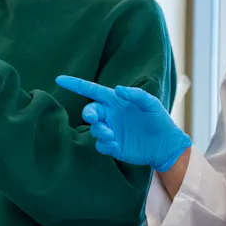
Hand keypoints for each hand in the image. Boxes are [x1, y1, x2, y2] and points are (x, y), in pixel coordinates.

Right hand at [56, 76, 190, 170]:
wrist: (165, 144)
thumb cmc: (158, 119)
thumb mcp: (151, 103)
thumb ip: (136, 94)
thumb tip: (117, 88)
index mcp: (115, 101)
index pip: (91, 90)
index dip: (75, 85)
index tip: (60, 79)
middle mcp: (110, 115)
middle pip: (90, 111)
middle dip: (88, 113)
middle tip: (94, 117)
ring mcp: (110, 130)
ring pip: (94, 129)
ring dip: (99, 131)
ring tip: (111, 135)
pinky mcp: (113, 146)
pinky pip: (101, 145)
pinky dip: (104, 144)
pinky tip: (115, 144)